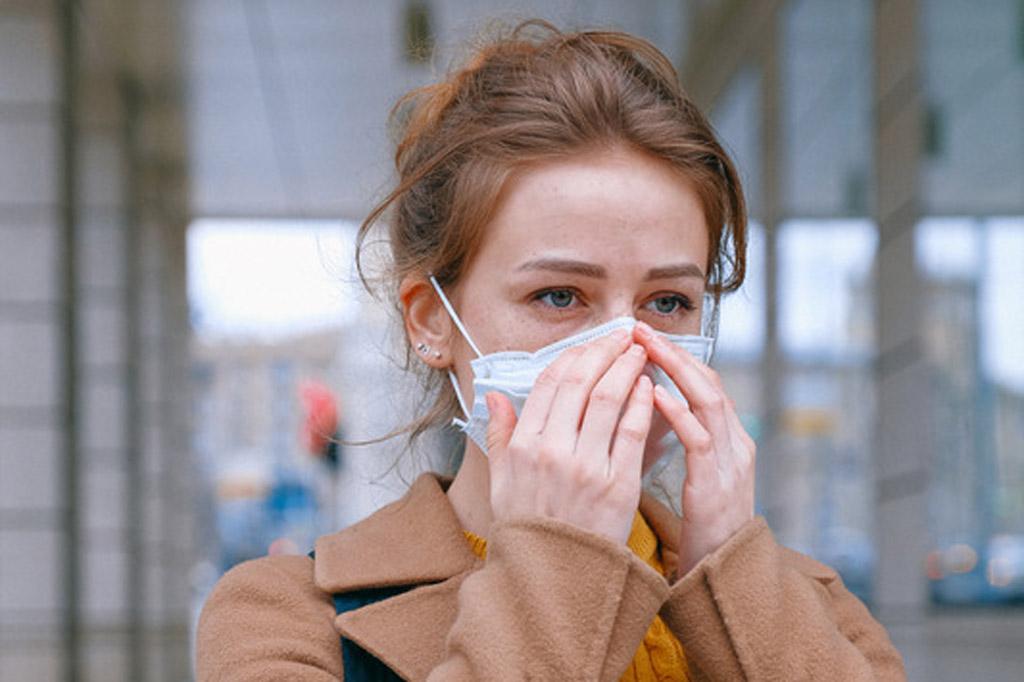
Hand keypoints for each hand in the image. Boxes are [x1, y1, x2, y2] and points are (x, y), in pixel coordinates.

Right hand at [485, 329, 654, 544]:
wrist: (553, 581)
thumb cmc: (529, 530)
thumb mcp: (501, 482)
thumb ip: (498, 435)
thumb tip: (493, 396)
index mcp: (522, 445)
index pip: (549, 381)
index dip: (575, 354)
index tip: (593, 343)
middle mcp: (551, 450)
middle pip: (581, 381)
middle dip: (605, 350)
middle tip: (623, 335)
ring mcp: (585, 467)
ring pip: (609, 398)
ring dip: (628, 368)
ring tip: (640, 354)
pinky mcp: (617, 485)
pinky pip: (632, 432)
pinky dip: (643, 403)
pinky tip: (650, 388)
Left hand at [633, 321, 755, 574]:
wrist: (723, 576)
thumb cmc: (701, 525)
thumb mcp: (694, 474)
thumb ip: (681, 440)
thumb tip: (647, 405)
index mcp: (727, 439)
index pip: (702, 382)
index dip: (674, 356)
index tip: (642, 334)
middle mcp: (734, 443)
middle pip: (707, 382)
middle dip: (673, 352)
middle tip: (640, 328)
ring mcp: (730, 463)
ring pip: (709, 402)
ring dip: (676, 371)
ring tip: (646, 347)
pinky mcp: (717, 486)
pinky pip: (700, 441)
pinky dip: (678, 415)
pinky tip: (655, 396)